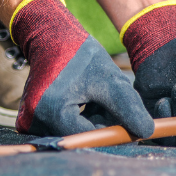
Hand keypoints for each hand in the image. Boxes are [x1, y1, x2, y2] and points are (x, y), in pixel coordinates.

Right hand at [12, 0, 154, 137]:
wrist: (50, 38)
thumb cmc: (79, 55)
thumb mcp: (108, 79)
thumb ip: (127, 107)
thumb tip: (146, 132)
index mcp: (52, 112)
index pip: (89, 136)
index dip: (112, 132)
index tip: (130, 125)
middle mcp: (35, 121)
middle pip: (80, 136)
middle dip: (101, 125)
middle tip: (112, 103)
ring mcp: (29, 122)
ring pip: (73, 132)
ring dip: (91, 121)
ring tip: (97, 98)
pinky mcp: (30, 119)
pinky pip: (62, 127)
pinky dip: (79, 118)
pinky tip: (85, 101)